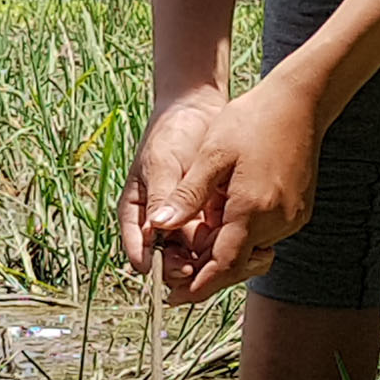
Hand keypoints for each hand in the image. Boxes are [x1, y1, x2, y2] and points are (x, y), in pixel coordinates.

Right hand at [121, 96, 223, 284]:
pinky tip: (242, 245)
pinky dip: (227, 246)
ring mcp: (185, 223)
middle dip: (187, 268)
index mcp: (137, 215)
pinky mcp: (208, 219)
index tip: (178, 265)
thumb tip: (153, 232)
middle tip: (205, 266)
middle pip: (169, 261)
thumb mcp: (162, 163)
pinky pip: (216, 242)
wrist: (198, 111)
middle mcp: (160, 225)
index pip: (139, 251)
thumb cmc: (171, 133)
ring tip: (230, 258)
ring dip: (210, 262)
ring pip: (195, 256)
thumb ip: (160, 198)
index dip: (156, 265)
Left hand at [136, 81, 322, 302]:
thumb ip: (187, 196)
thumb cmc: (251, 121)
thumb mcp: (211, 156)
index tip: (173, 298)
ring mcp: (293, 218)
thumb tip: (158, 227)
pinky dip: (242, 231)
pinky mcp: (300, 211)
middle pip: (236, 263)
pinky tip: (226, 209)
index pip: (221, 266)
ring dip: (224, 246)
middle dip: (205, 268)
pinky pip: (265, 234)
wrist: (301, 101)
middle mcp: (277, 221)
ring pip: (250, 249)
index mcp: (251, 210)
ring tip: (199, 227)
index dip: (196, 286)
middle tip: (174, 269)